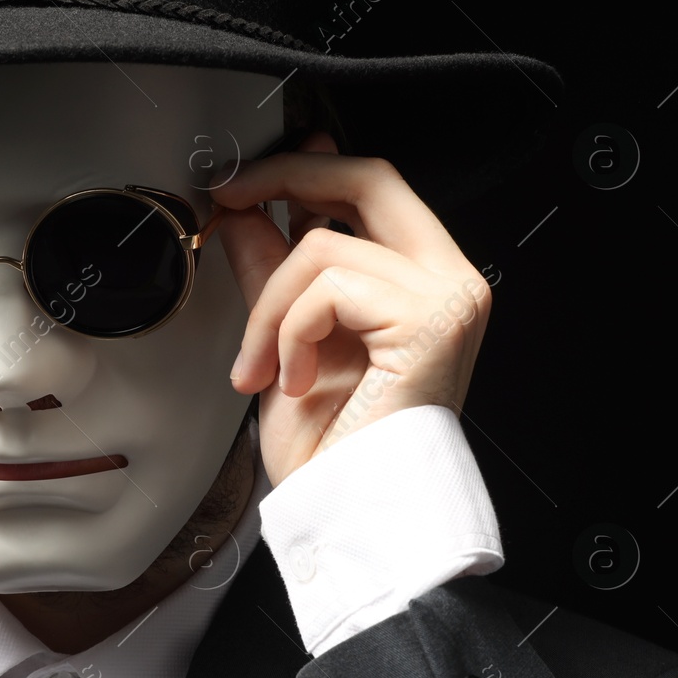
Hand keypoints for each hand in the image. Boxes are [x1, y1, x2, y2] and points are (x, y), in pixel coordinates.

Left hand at [212, 133, 490, 486]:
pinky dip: (290, 333)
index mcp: (422, 278)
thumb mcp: (284, 335)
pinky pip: (328, 288)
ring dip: (268, 307)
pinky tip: (293, 379)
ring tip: (260, 366)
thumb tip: (245, 208)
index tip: (242, 178)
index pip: (371, 186)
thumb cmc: (330, 447)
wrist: (349, 510)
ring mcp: (448, 296)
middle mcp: (449, 279)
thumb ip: (272, 265)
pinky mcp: (431, 319)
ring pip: (326, 243)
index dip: (304, 167)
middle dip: (286, 177)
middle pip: (368, 178)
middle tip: (229, 196)